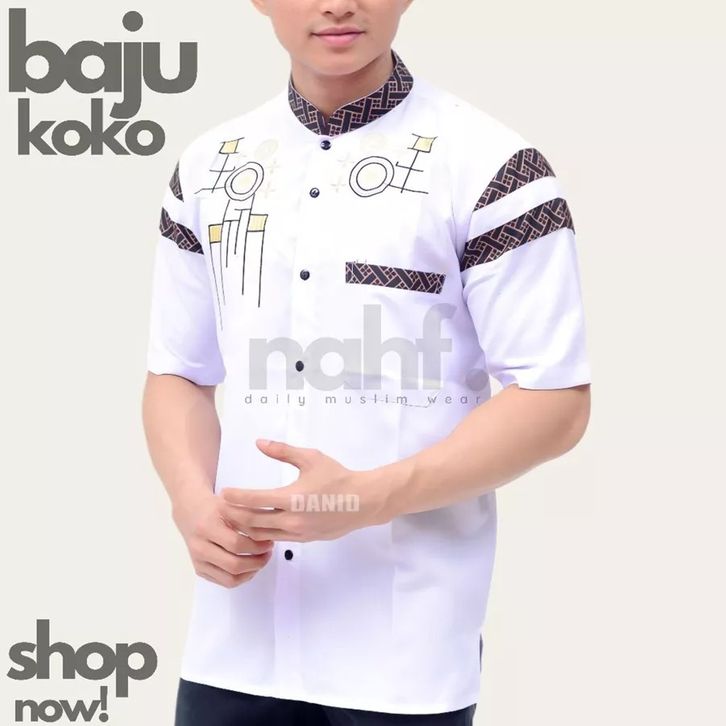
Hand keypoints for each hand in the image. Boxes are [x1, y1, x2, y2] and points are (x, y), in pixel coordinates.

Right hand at [172, 487, 273, 587]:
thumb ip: (248, 522)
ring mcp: (198, 561)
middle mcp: (200, 547)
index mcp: (207, 527)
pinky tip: (250, 566)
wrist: (192, 512)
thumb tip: (268, 538)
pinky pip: (225, 582)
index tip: (269, 542)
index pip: (236, 544)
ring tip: (261, 560)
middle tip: (268, 553)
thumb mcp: (232, 506)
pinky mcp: (200, 570)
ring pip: (230, 579)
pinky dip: (242, 577)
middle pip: (233, 565)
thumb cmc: (215, 507)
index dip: (257, 547)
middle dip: (257, 562)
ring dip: (251, 572)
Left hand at [219, 439, 390, 542]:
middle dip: (233, 514)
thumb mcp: (311, 458)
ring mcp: (297, 533)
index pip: (254, 500)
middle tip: (221, 507)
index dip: (236, 497)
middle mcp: (292, 519)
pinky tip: (254, 526)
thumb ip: (282, 451)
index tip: (223, 492)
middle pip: (252, 521)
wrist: (363, 502)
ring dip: (245, 527)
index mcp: (292, 498)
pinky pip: (275, 539)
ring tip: (232, 518)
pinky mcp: (303, 540)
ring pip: (261, 534)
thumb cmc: (337, 477)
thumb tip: (259, 443)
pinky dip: (261, 534)